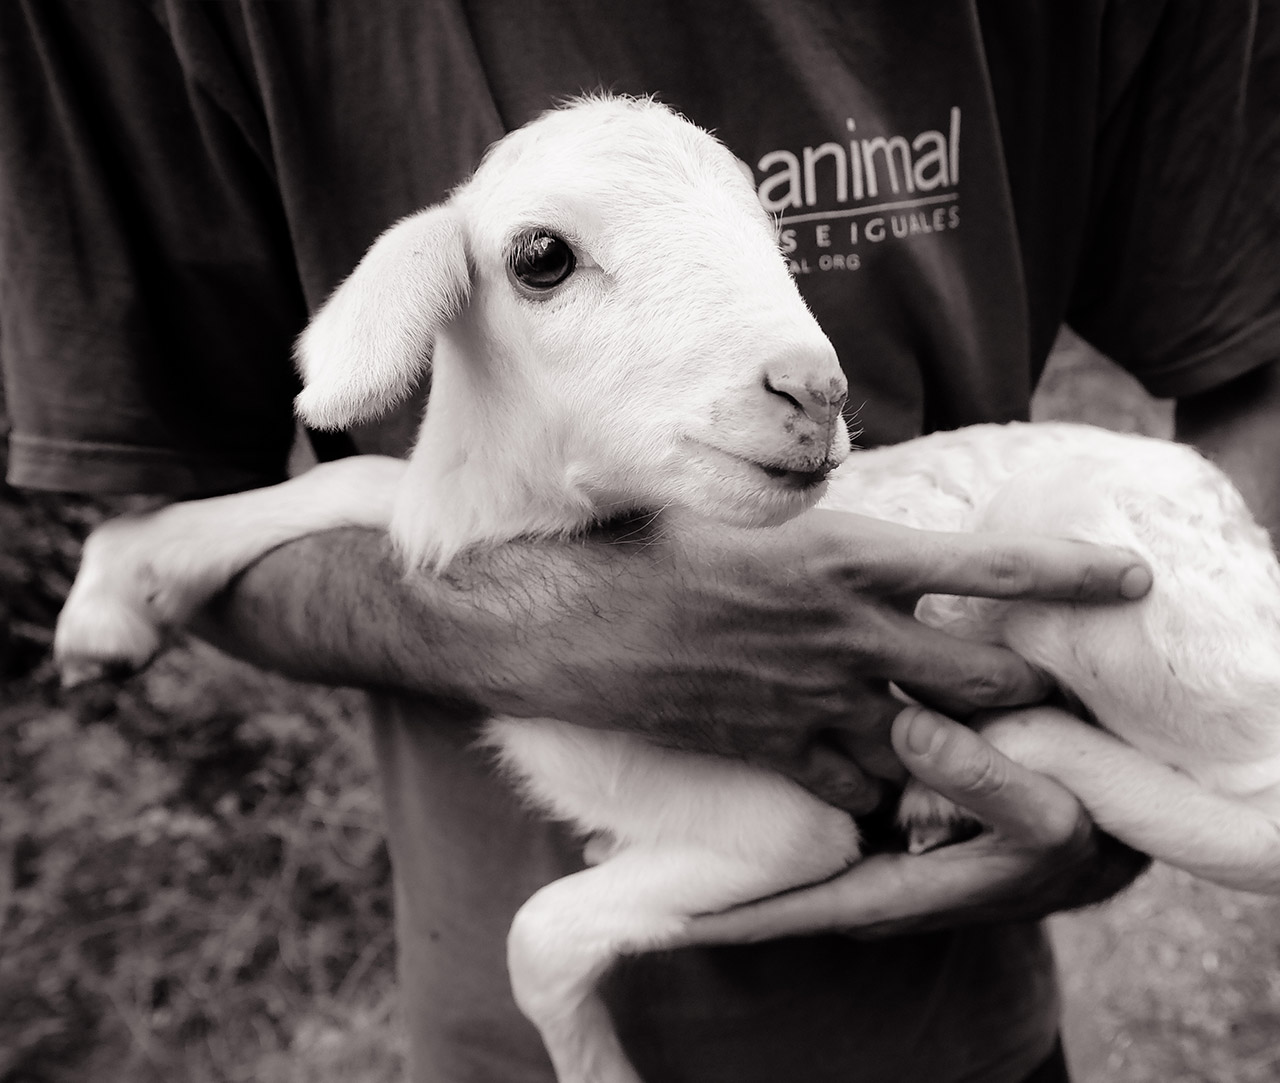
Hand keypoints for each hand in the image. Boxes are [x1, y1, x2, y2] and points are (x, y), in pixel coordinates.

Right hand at [474, 508, 1150, 813]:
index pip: (992, 565)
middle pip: (988, 676)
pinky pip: (860, 785)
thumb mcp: (745, 508)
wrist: (567, 625)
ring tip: (983, 736)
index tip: (1130, 580)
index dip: (1074, 573)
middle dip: (1032, 684)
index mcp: (847, 556)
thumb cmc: (647, 545)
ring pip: (938, 743)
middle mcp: (848, 635)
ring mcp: (816, 702)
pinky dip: (883, 781)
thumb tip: (858, 513)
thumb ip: (816, 518)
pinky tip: (886, 769)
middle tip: (1045, 680)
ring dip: (966, 742)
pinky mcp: (778, 750)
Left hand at [681, 706, 1148, 943]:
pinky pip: (818, 819)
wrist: (1111, 831)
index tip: (647, 911)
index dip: (722, 913)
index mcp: (898, 889)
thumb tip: (909, 730)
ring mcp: (879, 851)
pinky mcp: (891, 819)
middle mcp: (875, 877)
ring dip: (729, 845)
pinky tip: (738, 777)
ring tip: (646, 822)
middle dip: (705, 879)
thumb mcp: (1048, 812)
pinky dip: (774, 807)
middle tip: (612, 856)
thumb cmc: (1079, 830)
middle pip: (773, 886)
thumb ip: (984, 776)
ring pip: (787, 855)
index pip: (791, 909)